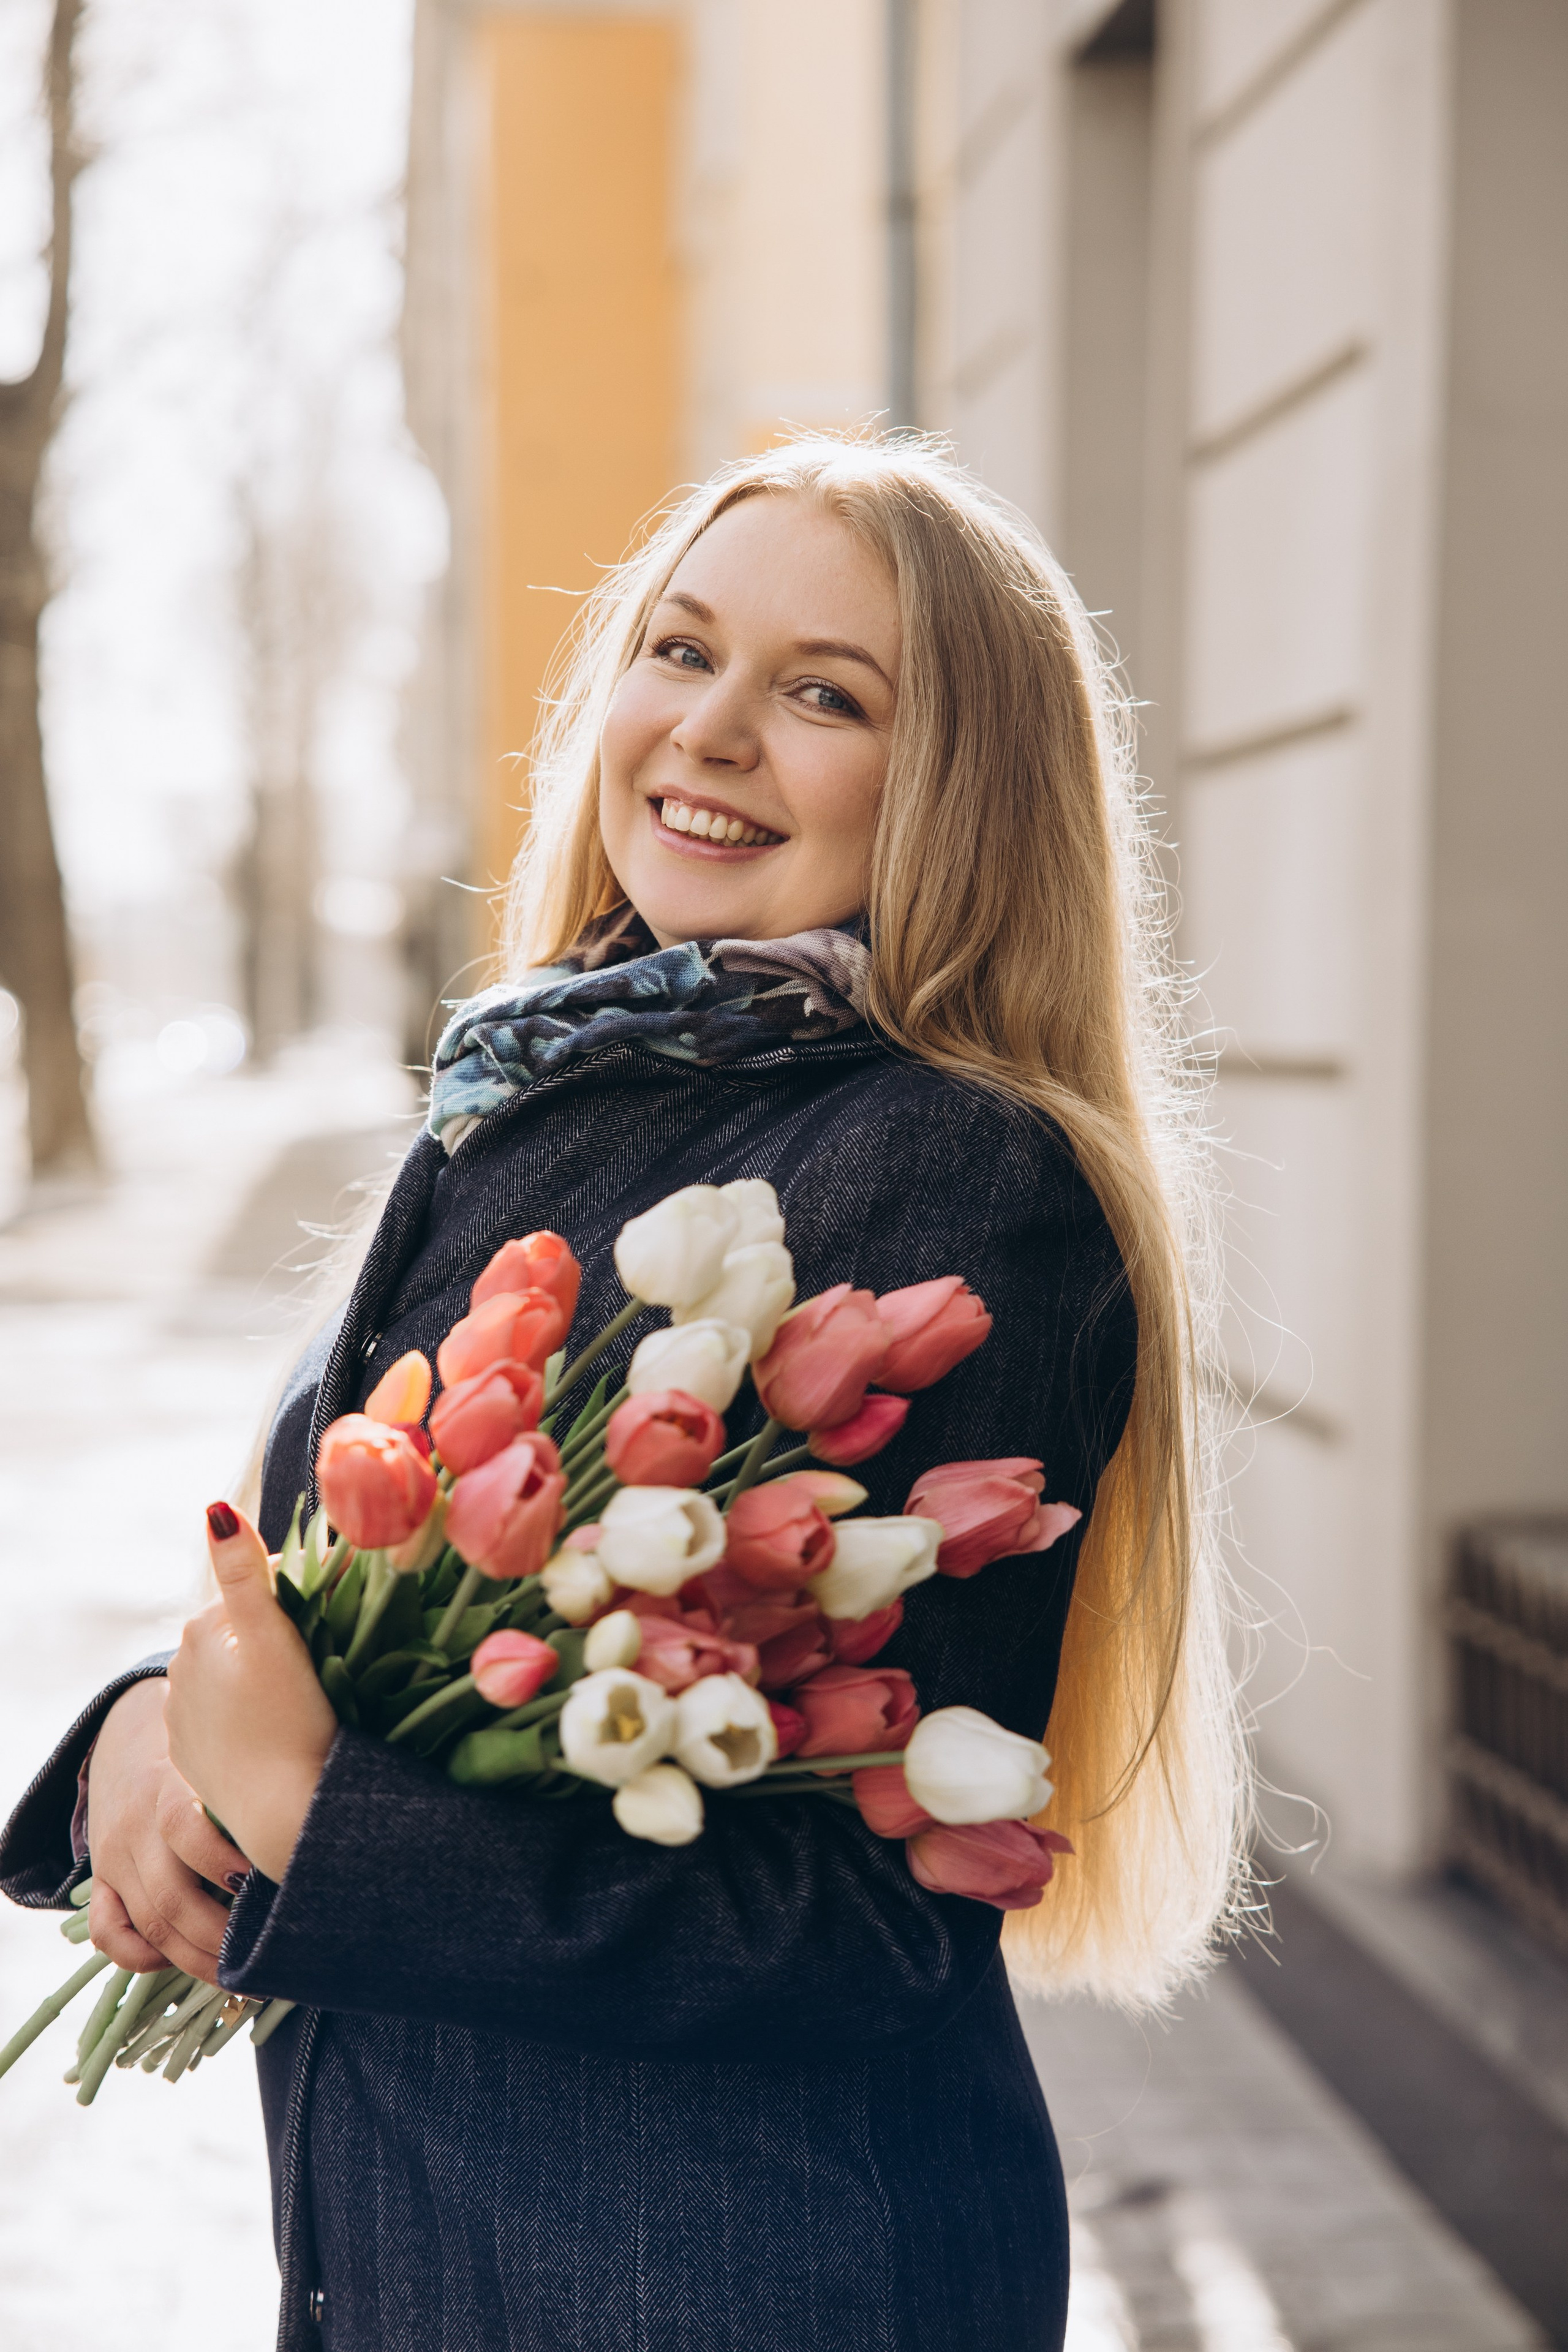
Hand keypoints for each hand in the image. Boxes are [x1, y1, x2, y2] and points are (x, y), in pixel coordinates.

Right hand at [86, 1676, 252, 1982]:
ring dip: (196, 1959)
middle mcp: (137, 1824)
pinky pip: (108, 1931)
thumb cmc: (203, 1748)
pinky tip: (176, 1961)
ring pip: (150, 1923)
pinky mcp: (101, 1877)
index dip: (221, 1862)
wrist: (127, 1730)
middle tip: (269, 1957)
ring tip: (241, 1976)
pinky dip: (139, 1956)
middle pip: (171, 1897)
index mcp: (168, 1783)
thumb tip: (317, 1814)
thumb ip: (256, 1776)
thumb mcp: (223, 1749)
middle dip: (221, 1938)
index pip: (183, 1827)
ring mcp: (115, 1854)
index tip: (266, 1883)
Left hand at [164, 1502, 338, 1885]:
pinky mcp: (190, 1753)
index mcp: (203, 1627)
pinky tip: (272, 1727)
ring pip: (231, 1671)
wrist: (281, 1811)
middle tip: (324, 1653)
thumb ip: (244, 1568)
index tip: (337, 1610)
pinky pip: (222, 1715)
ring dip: (259, 1670)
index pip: (259, 1584)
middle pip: (242, 1628)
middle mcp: (180, 1666)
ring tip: (300, 1693)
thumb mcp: (273, 1635)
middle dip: (276, 1629)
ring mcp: (182, 1713)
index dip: (303, 1589)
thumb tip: (215, 1507)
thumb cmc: (289, 1717)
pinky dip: (245, 1712)